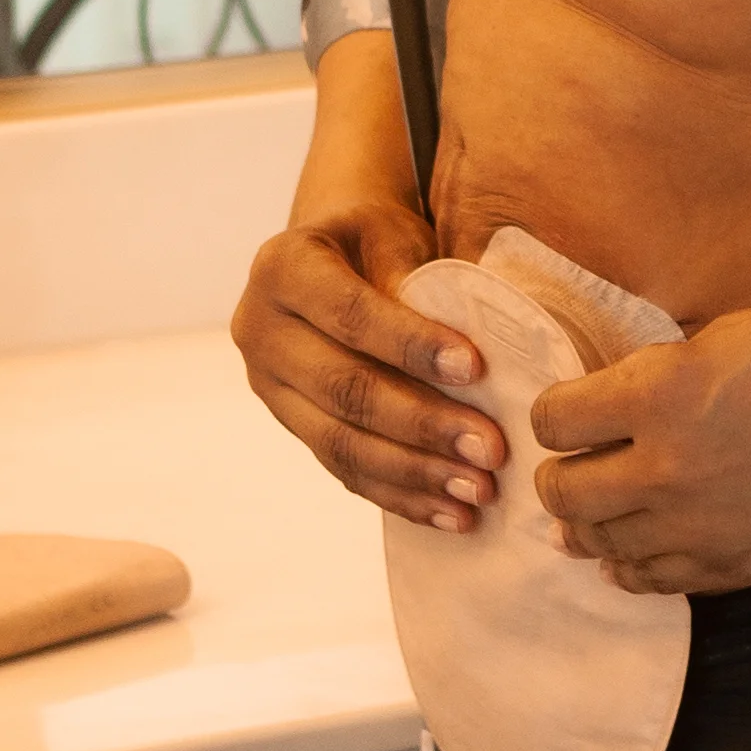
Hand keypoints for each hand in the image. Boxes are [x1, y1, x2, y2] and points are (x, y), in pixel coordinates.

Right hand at [230, 191, 506, 532]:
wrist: (336, 255)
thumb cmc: (376, 240)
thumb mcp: (394, 235)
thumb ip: (416, 282)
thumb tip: (461, 358)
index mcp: (282, 268)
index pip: (350, 316)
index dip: (412, 345)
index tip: (476, 368)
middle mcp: (260, 331)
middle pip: (343, 390)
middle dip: (422, 425)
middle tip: (490, 450)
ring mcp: (270, 388)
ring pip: (341, 443)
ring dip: (415, 474)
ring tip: (479, 492)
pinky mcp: (293, 427)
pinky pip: (344, 471)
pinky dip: (401, 497)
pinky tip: (452, 515)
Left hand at [531, 304, 750, 594]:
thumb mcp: (730, 334)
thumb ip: (662, 375)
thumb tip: (620, 409)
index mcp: (658, 395)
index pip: (554, 420)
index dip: (558, 411)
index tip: (573, 409)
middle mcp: (665, 471)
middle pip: (563, 494)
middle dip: (560, 475)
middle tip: (571, 465)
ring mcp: (701, 530)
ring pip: (602, 546)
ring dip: (591, 524)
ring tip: (595, 511)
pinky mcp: (739, 568)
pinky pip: (656, 582)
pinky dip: (635, 565)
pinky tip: (636, 552)